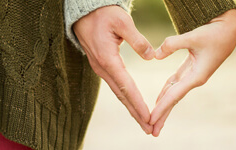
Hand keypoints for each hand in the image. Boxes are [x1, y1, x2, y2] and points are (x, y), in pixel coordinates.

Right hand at [73, 6, 154, 133]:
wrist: (84, 12)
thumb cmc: (104, 14)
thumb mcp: (122, 21)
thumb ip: (137, 39)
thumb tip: (151, 56)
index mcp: (108, 59)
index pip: (126, 86)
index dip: (138, 103)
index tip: (148, 117)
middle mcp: (103, 68)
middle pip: (122, 95)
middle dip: (135, 113)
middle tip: (149, 129)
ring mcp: (101, 68)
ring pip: (118, 92)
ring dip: (131, 108)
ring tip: (143, 121)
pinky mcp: (102, 66)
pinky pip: (116, 86)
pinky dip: (125, 97)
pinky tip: (132, 104)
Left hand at [149, 9, 235, 136]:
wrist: (229, 29)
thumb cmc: (215, 33)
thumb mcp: (193, 36)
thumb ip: (172, 44)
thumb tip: (155, 55)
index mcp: (197, 76)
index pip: (174, 96)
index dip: (161, 108)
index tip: (150, 120)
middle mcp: (194, 79)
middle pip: (174, 100)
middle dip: (162, 115)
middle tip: (151, 131)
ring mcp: (193, 75)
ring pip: (174, 93)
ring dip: (163, 106)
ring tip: (153, 120)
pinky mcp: (191, 69)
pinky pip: (175, 84)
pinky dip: (166, 92)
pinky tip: (159, 99)